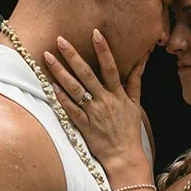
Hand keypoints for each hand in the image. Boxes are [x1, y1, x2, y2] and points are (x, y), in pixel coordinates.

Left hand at [41, 30, 150, 179]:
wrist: (124, 157)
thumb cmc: (129, 131)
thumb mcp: (136, 105)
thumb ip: (135, 82)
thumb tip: (142, 61)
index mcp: (118, 95)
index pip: (111, 68)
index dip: (103, 50)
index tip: (95, 33)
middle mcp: (105, 101)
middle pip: (87, 75)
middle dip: (73, 56)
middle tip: (60, 40)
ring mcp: (93, 114)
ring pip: (75, 89)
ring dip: (60, 73)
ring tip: (48, 57)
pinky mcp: (83, 126)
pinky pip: (70, 110)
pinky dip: (60, 98)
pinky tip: (50, 85)